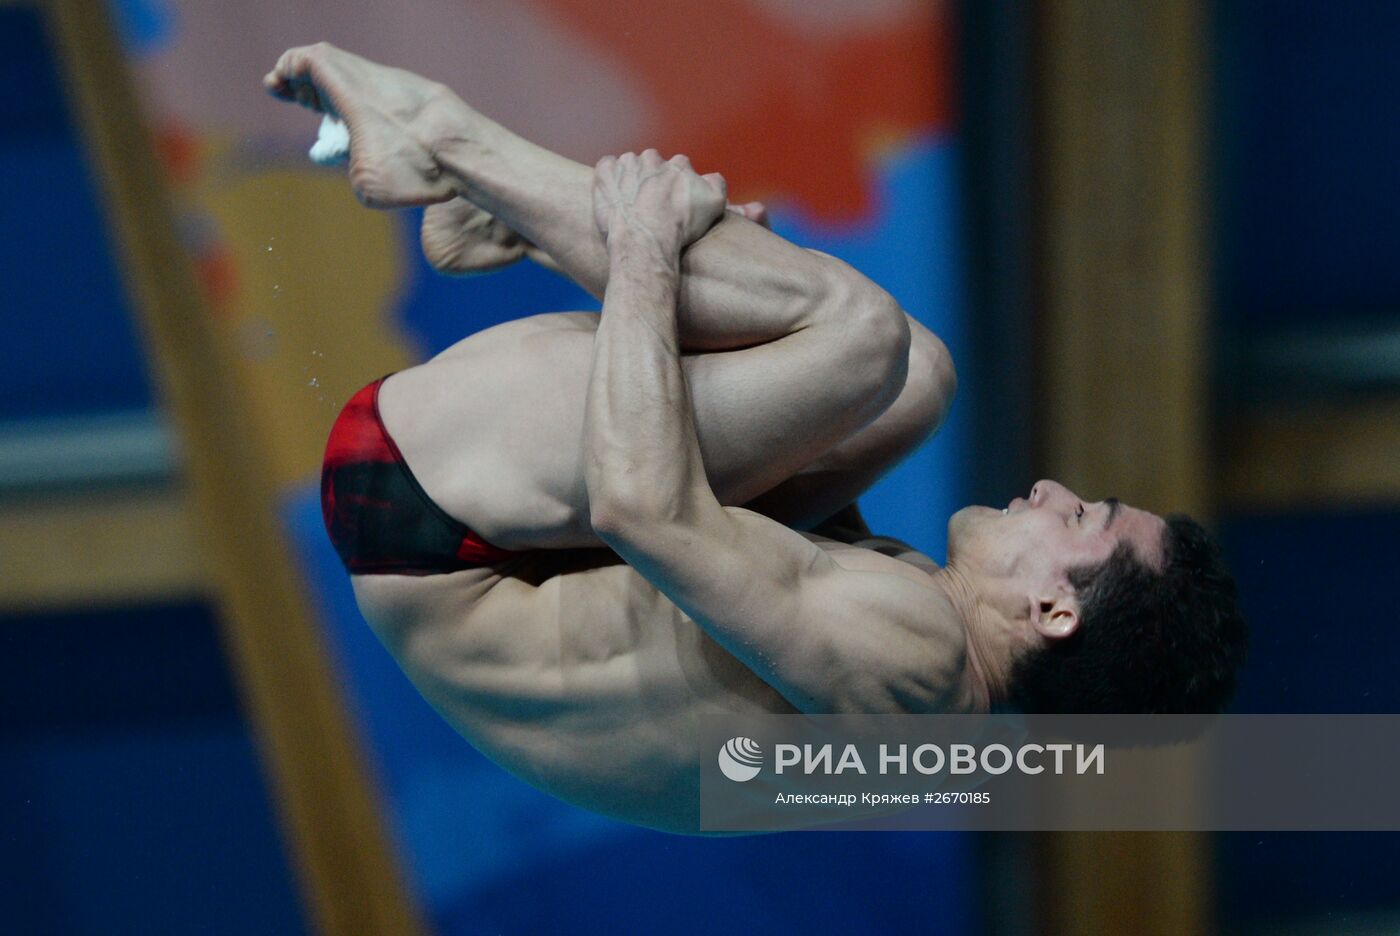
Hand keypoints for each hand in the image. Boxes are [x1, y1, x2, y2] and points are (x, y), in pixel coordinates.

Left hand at [592, 150, 726, 253]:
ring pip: (629, 165)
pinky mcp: (605, 173)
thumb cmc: (680, 225)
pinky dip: (609, 177)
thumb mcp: (715, 205)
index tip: (672, 200)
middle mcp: (652, 158)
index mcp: (678, 164)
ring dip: (630, 178)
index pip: (679, 167)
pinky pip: (606, 167)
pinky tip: (613, 194)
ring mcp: (626, 164)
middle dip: (652, 178)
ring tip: (631, 202)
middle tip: (651, 202)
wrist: (646, 240)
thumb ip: (717, 184)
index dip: (676, 184)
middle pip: (653, 164)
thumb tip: (712, 177)